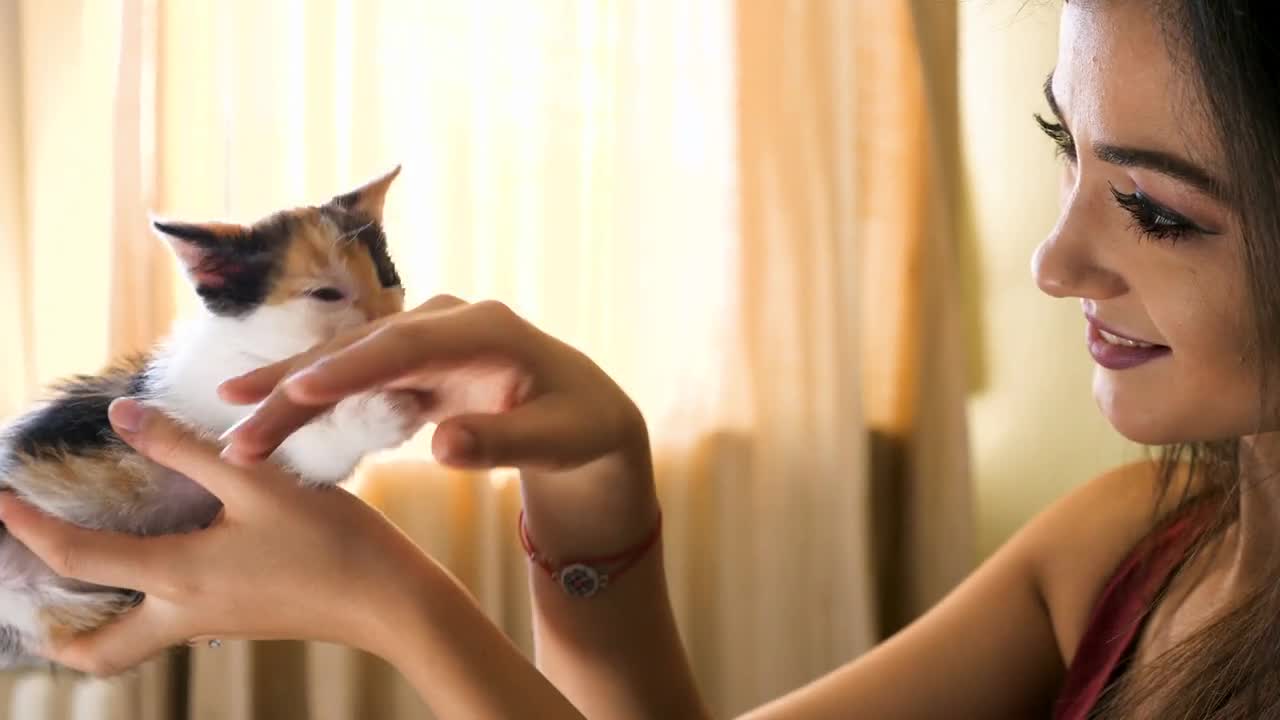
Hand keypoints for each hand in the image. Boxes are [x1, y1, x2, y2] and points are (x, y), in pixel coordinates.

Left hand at [0, 398, 434, 676]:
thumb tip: (123, 415)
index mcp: (179, 577)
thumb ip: (185, 448)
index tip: (2, 498)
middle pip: (100, 651)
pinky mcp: (240, 620)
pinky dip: (143, 606)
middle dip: (59, 633)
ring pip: (133, 642)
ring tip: (88, 577)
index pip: (78, 559)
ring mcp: (214, 624)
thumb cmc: (329, 540)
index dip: (29, 528)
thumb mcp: (256, 481)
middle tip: (34, 594)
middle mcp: (185, 613)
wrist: (389, 600)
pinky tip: (163, 561)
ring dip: (98, 621)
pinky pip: (170, 625)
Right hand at [217, 296, 657, 550]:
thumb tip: (442, 445)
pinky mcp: (409, 365)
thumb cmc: (579, 426)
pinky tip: (266, 424)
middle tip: (236, 420)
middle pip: (360, 350)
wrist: (584, 414)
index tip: (299, 391)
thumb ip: (504, 442)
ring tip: (233, 428)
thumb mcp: (558, 439)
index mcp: (486, 329)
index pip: (407, 344)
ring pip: (344, 364)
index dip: (352, 366)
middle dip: (296, 385)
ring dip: (289, 395)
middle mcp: (446, 323)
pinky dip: (311, 404)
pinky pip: (352, 382)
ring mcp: (423, 341)